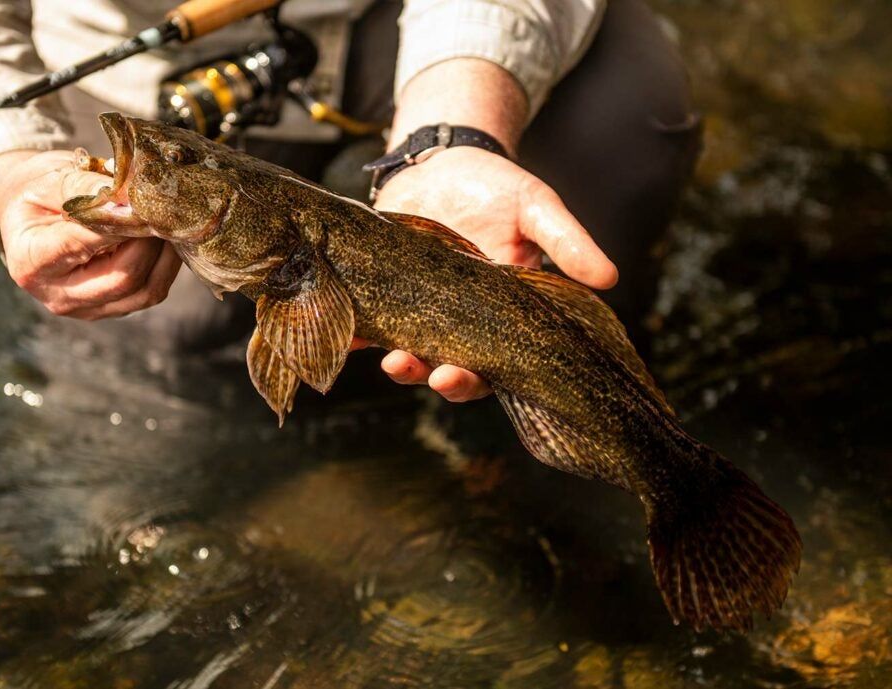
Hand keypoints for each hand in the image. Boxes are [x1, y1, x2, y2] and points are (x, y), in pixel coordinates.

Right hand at [0, 149, 180, 319]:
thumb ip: (87, 189)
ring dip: (166, 256)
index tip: (143, 201)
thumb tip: (128, 198)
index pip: (84, 245)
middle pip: (123, 279)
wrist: (29, 220)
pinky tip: (167, 239)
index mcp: (32, 261)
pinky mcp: (110, 308)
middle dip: (151, 241)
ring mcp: (87, 309)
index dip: (121, 224)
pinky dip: (166, 265)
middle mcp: (58, 295)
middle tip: (165, 210)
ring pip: (145, 292)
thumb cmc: (38, 196)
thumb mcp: (51, 181)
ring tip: (170, 223)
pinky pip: (150, 293)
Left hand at [369, 146, 617, 401]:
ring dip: (391, 360)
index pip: (489, 364)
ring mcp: (417, 308)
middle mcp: (457, 321)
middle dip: (426, 374)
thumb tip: (610, 277)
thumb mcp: (537, 208)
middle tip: (412, 369)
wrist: (443, 158)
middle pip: (442, 365)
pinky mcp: (383, 290)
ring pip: (404, 349)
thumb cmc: (497, 186)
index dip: (473, 378)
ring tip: (384, 358)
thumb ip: (567, 243)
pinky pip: (366, 319)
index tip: (453, 376)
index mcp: (498, 316)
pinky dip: (353, 329)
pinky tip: (342, 333)